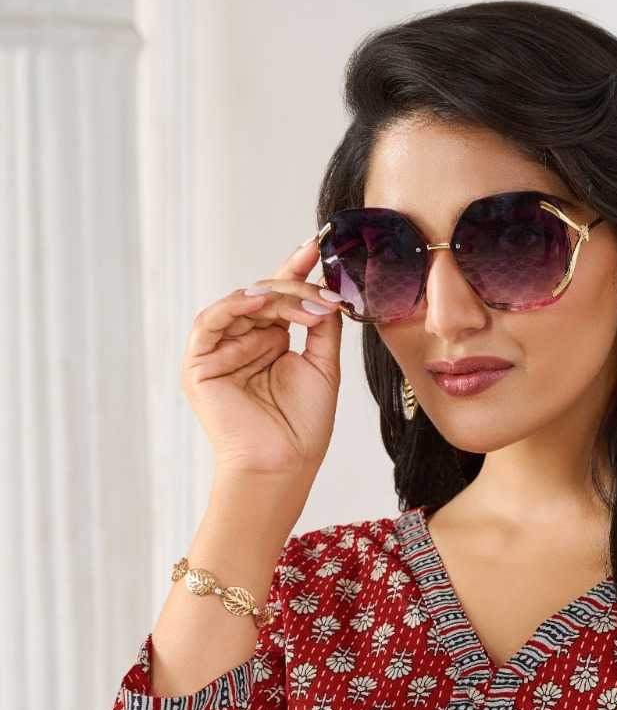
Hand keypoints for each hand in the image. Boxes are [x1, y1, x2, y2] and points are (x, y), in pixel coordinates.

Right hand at [180, 234, 344, 483]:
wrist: (283, 464)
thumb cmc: (302, 426)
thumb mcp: (321, 365)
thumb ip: (321, 326)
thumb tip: (325, 289)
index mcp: (267, 341)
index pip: (280, 298)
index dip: (296, 271)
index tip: (317, 245)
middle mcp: (241, 341)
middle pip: (263, 296)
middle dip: (295, 290)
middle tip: (325, 295)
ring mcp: (219, 351)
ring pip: (242, 304)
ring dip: (275, 300)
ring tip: (306, 309)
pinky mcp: (198, 363)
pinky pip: (211, 322)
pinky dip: (234, 306)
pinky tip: (259, 300)